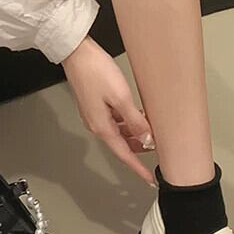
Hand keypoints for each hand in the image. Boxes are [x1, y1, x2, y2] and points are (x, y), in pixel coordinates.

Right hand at [63, 37, 154, 184]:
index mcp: (102, 127)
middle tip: (157, 150)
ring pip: (119, 132)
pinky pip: (115, 120)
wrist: (76, 53)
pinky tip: (138, 114)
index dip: (138, 168)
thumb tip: (146, 140)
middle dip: (138, 149)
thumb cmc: (95, 72)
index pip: (124, 154)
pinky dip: (128, 122)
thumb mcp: (121, 98)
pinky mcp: (96, 104)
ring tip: (151, 129)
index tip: (150, 179)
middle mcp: (97, 124)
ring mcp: (95, 114)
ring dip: (134, 134)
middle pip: (122, 144)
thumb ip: (135, 121)